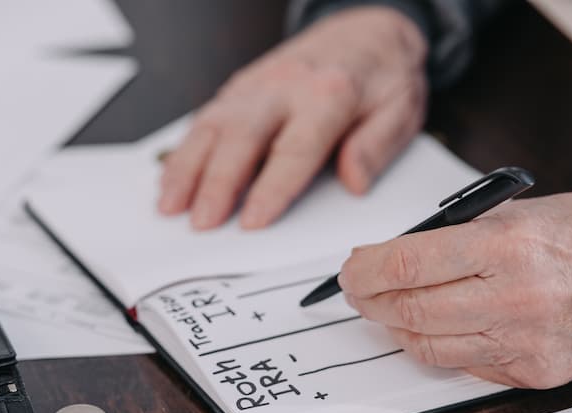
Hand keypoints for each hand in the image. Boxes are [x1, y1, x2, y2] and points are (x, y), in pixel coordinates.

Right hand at [158, 6, 427, 229]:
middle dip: (217, 182)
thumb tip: (354, 182)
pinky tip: (172, 177)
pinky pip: (205, 118)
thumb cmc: (381, 76)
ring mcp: (257, 84)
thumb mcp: (401, 109)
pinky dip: (184, 150)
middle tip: (202, 222)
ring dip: (187, 167)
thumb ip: (377, 147)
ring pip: (212, 125)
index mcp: (330, 94)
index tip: (253, 222)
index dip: (272, 188)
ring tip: (170, 205)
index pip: (295, 148)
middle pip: (241, 136)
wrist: (365, 31)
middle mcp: (286, 86)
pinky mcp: (240, 88)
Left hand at [338, 191, 571, 388]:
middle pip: (409, 309)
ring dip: (393, 326)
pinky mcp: (532, 372)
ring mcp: (524, 341)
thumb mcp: (518, 214)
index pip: (407, 264)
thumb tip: (396, 257)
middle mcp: (514, 297)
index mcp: (507, 246)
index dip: (366, 269)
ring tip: (382, 309)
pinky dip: (433, 346)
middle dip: (369, 299)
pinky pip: (461, 365)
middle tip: (357, 290)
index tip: (352, 268)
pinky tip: (425, 329)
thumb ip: (455, 238)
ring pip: (427, 345)